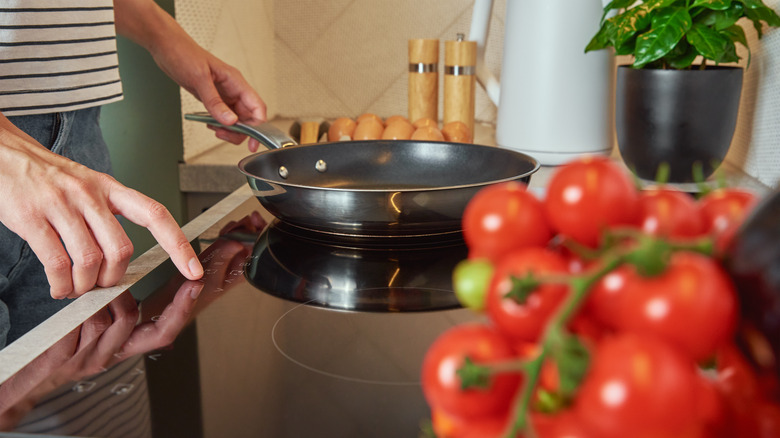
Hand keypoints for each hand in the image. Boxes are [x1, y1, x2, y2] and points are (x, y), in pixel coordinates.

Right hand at [0, 118, 203, 297]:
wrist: (1, 152)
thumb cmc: (44, 175)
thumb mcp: (86, 185)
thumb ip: (106, 215)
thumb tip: (119, 258)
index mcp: (109, 187)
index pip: (155, 215)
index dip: (178, 245)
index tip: (193, 269)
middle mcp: (90, 194)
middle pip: (121, 249)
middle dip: (113, 277)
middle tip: (99, 285)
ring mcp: (61, 204)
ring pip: (90, 260)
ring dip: (84, 285)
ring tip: (74, 287)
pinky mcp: (31, 217)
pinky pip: (56, 262)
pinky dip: (60, 283)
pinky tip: (58, 285)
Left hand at [114, 0, 266, 151]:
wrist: (166, 48)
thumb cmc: (183, 54)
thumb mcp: (200, 78)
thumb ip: (215, 102)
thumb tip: (229, 120)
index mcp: (236, 82)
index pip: (257, 107)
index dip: (258, 125)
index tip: (253, 140)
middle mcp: (233, 89)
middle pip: (248, 117)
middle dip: (240, 131)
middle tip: (224, 135)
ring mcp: (223, 94)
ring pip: (236, 119)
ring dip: (228, 129)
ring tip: (214, 129)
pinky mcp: (213, 97)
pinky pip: (222, 115)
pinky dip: (218, 123)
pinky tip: (208, 123)